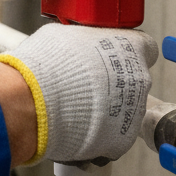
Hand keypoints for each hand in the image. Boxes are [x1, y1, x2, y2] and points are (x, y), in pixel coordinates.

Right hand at [0, 23, 157, 164]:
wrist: (31, 103)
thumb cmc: (46, 67)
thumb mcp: (64, 35)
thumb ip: (84, 39)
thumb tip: (79, 43)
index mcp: (130, 47)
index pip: (144, 47)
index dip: (126, 53)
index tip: (113, 57)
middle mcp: (139, 78)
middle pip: (135, 79)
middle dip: (116, 83)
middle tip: (89, 85)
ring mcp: (133, 110)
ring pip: (126, 109)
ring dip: (108, 109)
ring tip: (78, 108)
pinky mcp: (122, 139)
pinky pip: (115, 135)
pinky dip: (100, 134)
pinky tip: (79, 127)